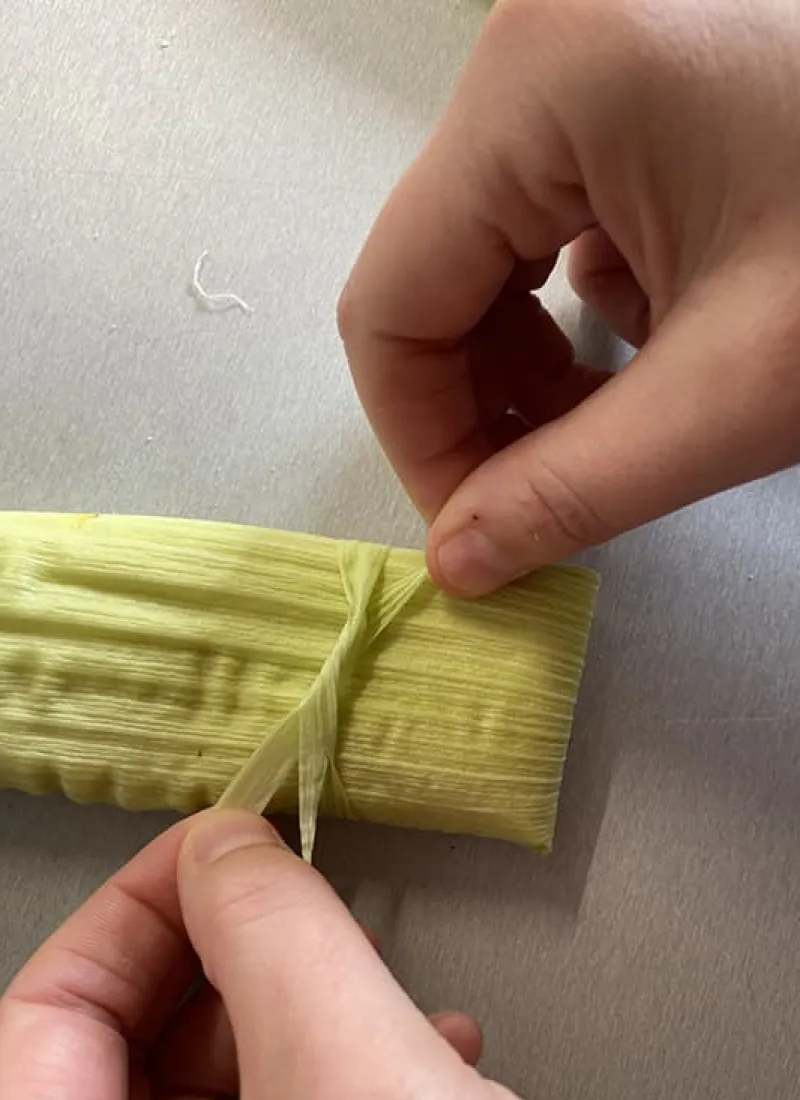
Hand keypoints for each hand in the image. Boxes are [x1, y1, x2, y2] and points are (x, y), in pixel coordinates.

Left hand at [0, 811, 639, 1099]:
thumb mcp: (355, 1088)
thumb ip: (274, 938)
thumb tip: (221, 847)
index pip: (41, 1029)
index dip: (127, 916)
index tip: (208, 848)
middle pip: (131, 1052)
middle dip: (228, 956)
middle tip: (285, 891)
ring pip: (227, 1083)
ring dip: (307, 1002)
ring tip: (373, 974)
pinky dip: (361, 1061)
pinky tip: (436, 1048)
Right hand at [338, 0, 799, 595]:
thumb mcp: (738, 388)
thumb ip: (576, 489)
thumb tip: (459, 561)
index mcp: (541, 87)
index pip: (389, 303)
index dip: (420, 440)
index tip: (476, 529)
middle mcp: (537, 44)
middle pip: (432, 273)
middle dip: (483, 403)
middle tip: (547, 491)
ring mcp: (585, 46)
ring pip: (488, 248)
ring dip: (536, 357)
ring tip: (621, 412)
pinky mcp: (631, 69)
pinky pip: (552, 206)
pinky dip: (587, 294)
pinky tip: (668, 325)